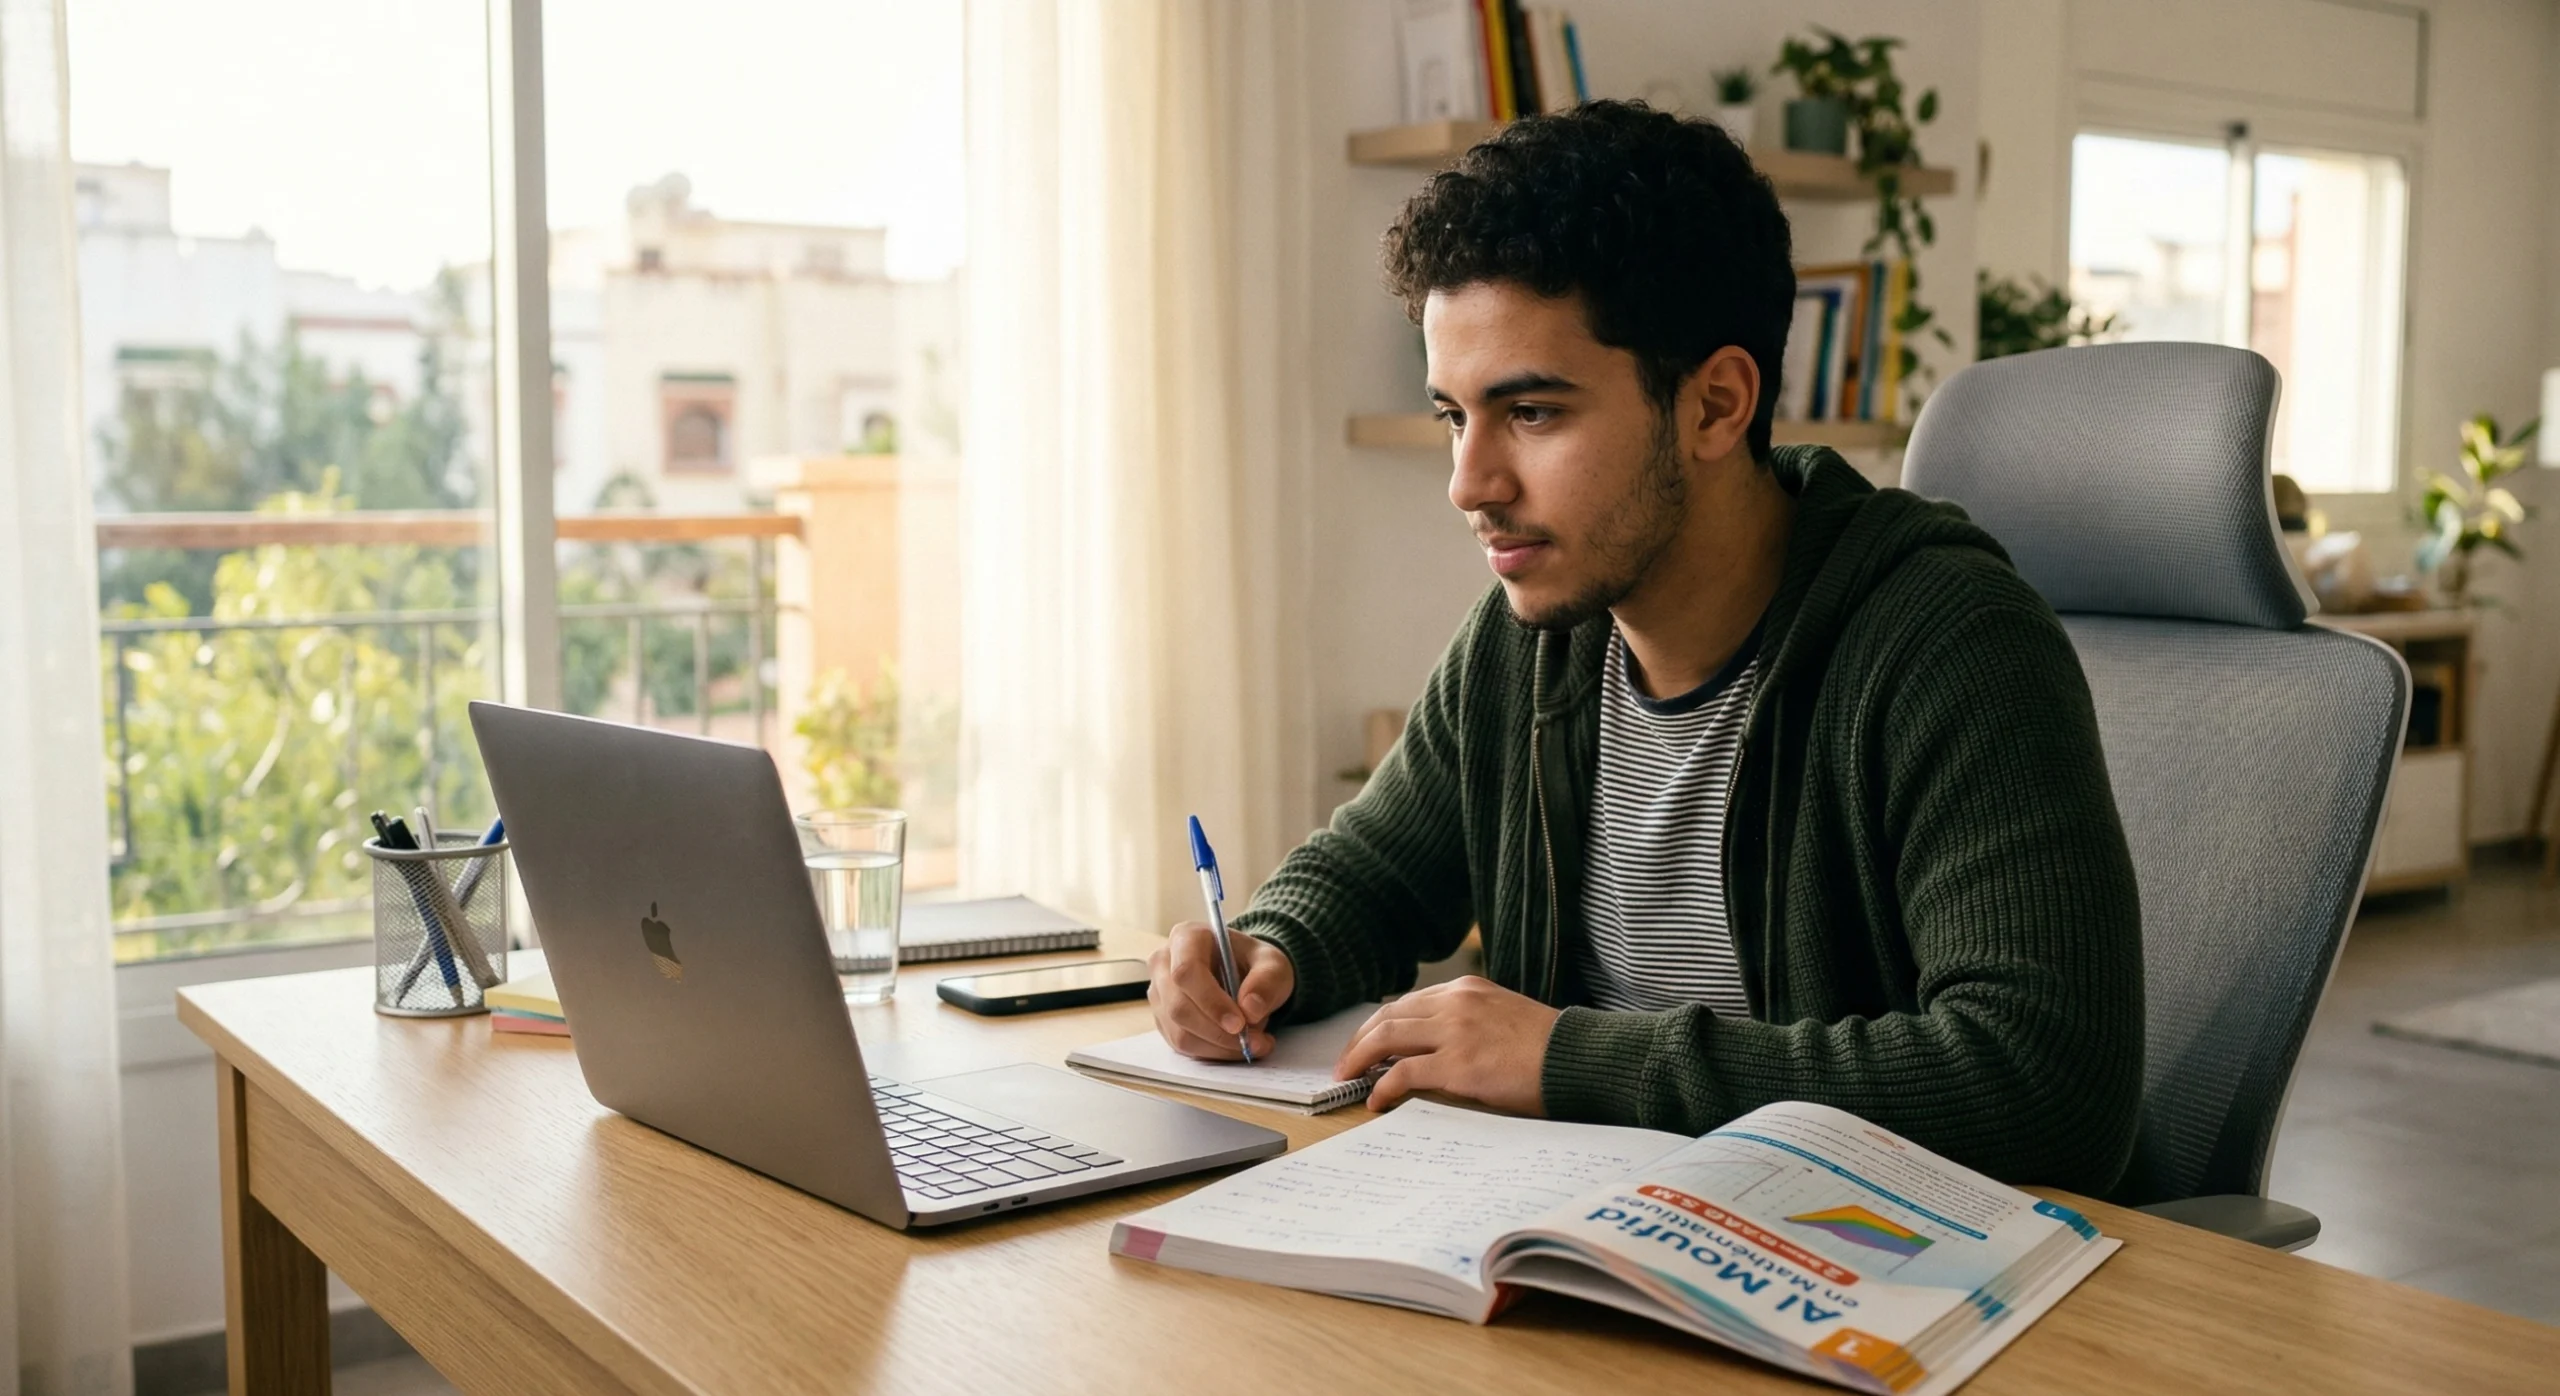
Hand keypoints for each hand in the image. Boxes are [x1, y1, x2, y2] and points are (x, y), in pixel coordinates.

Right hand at [1148, 921, 1294, 1060]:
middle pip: (1179, 1006)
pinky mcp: (1164, 1021)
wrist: (1248, 976)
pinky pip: (1182, 1046)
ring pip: (1180, 1032)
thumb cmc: (1255, 964)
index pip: (1187, 971)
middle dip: (1218, 1032)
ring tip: (1253, 1044)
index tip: (1240, 1023)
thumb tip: (1250, 1009)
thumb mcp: (1273, 964)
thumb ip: (1266, 981)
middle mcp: (1164, 964)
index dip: (1211, 1001)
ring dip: (1219, 1046)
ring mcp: (1160, 995)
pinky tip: (1236, 1047)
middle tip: (1253, 1041)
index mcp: (1186, 938)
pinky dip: (1213, 1052)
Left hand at [1335, 976, 1560, 1114]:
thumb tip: (1438, 1045)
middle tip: (1346, 1064)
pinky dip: (1382, 1085)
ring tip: (1349, 1079)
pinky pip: (1403, 1073)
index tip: (1366, 1043)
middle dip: (1359, 1040)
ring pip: (1387, 1037)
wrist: (1579, 1059)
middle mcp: (1456, 1003)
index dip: (1380, 1025)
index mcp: (1467, 990)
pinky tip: (1376, 1099)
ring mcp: (1455, 1032)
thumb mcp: (1504, 1016)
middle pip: (1388, 1016)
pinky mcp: (1458, 1064)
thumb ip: (1470, 1021)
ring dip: (1360, 1059)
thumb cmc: (1549, 1047)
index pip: (1407, 1002)